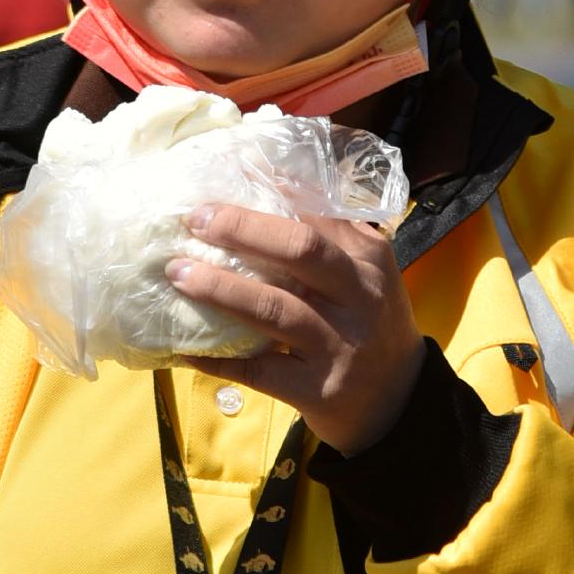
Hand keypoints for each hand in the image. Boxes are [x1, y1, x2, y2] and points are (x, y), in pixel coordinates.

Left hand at [165, 204, 424, 454]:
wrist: (396, 401)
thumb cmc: (368, 323)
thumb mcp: (365, 274)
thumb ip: (329, 233)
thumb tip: (269, 181)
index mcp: (369, 260)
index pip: (318, 214)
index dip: (270, 189)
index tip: (226, 172)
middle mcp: (359, 298)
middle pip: (300, 251)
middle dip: (242, 229)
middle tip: (195, 219)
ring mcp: (339, 346)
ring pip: (273, 310)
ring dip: (220, 288)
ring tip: (177, 274)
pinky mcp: (318, 390)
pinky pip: (258, 371)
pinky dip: (218, 359)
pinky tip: (185, 348)